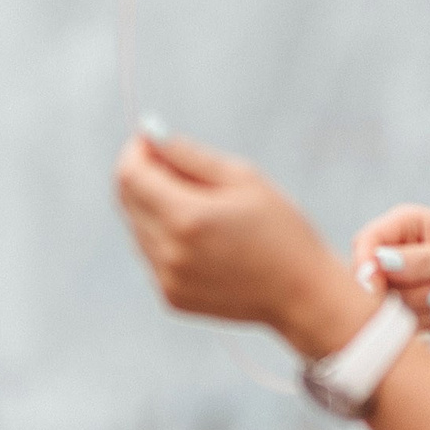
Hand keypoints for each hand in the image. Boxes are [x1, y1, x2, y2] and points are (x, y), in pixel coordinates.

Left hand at [115, 133, 377, 359]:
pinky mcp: (170, 296)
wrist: (302, 294)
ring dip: (154, 207)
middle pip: (126, 200)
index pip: (130, 175)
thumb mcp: (242, 178)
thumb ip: (189, 155)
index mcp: (186, 218)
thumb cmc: (280, 229)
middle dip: (142, 176)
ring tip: (201, 207)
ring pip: (137, 227)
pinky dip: (164, 237)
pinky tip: (203, 238)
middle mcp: (168, 252)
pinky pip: (151, 254)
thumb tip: (150, 133)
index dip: (136, 152)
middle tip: (176, 167)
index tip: (152, 142)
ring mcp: (166, 278)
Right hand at [347, 204, 429, 336]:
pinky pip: (400, 325)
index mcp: (405, 225)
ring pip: (385, 305)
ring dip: (418, 309)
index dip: (365, 267)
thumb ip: (418, 261)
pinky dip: (423, 324)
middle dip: (400, 292)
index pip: (366, 244)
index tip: (378, 287)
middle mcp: (399, 252)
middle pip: (369, 279)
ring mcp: (405, 283)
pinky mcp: (414, 310)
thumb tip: (378, 262)